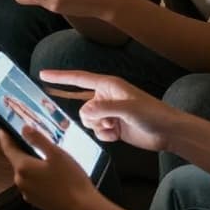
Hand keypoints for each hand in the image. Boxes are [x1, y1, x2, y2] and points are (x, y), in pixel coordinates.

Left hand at [0, 127, 101, 209]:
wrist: (83, 209)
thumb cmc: (71, 181)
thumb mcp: (56, 154)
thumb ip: (38, 139)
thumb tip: (24, 129)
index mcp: (23, 168)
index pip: (8, 147)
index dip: (6, 136)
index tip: (4, 128)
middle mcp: (21, 182)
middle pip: (17, 160)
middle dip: (23, 149)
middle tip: (33, 139)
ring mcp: (27, 193)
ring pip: (26, 172)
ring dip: (32, 163)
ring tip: (47, 156)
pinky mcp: (36, 201)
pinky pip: (32, 183)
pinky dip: (37, 176)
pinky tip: (52, 174)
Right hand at [40, 70, 179, 152]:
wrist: (168, 131)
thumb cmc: (152, 113)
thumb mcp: (127, 108)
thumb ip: (103, 108)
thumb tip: (83, 113)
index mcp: (108, 85)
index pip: (78, 79)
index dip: (59, 77)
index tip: (41, 74)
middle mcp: (106, 97)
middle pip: (82, 107)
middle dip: (91, 117)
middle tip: (109, 121)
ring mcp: (109, 112)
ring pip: (88, 121)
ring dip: (99, 127)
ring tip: (116, 127)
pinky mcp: (113, 126)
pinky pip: (97, 132)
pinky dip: (104, 135)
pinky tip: (117, 135)